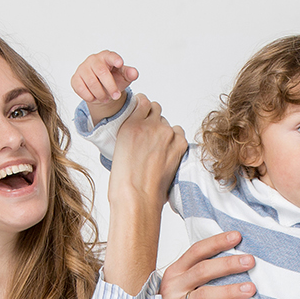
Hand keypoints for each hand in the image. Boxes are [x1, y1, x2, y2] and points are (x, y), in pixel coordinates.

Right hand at [72, 50, 137, 124]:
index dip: (115, 59)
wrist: (101, 88)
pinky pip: (81, 88)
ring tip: (106, 99)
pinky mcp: (75, 78)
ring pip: (91, 82)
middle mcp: (93, 60)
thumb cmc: (113, 78)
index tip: (120, 63)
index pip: (110, 56)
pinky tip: (95, 97)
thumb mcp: (124, 77)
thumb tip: (134, 73)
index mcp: (106, 56)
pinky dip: (90, 96)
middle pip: (101, 72)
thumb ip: (129, 74)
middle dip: (110, 86)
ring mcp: (82, 68)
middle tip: (116, 96)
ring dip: (101, 94)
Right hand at [109, 94, 185, 209]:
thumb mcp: (119, 148)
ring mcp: (166, 135)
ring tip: (158, 149)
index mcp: (131, 124)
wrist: (137, 197)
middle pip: (157, 110)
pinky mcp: (178, 146)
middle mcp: (149, 125)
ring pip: (169, 124)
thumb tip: (141, 132)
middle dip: (154, 121)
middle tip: (150, 138)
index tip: (144, 114)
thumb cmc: (124, 180)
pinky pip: (180, 134)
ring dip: (165, 132)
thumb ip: (131, 134)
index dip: (144, 109)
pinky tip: (168, 153)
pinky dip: (176, 141)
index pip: (143, 101)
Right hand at [162, 231, 254, 298]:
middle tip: (250, 261)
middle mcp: (173, 286)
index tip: (237, 237)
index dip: (217, 242)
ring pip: (204, 295)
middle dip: (228, 264)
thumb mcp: (184, 286)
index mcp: (176, 271)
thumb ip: (201, 273)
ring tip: (250, 289)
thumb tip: (236, 258)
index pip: (196, 251)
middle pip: (202, 270)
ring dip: (229, 290)